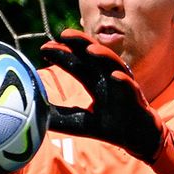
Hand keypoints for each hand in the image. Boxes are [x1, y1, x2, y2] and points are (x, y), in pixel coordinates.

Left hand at [39, 29, 173, 173]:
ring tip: (89, 48)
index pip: (76, 64)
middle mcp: (108, 79)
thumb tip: (34, 114)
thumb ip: (60, 117)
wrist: (139, 139)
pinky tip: (115, 76)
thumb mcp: (80, 123)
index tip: (43, 48)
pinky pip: (130, 88)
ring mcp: (124, 86)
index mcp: (95, 82)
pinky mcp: (136, 100)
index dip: (61, 55)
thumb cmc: (111, 127)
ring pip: (113, 65)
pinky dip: (124, 81)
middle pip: (93, 57)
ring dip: (103, 55)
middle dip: (80, 43)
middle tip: (63, 34)